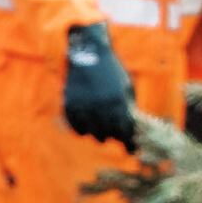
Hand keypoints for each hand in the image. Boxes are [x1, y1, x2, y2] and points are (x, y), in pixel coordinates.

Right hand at [60, 23, 141, 146]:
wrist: (88, 52)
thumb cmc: (111, 71)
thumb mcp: (126, 87)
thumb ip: (127, 108)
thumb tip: (130, 130)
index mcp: (118, 102)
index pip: (125, 131)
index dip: (129, 143)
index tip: (131, 149)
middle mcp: (101, 106)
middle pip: (108, 135)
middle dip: (113, 136)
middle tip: (114, 133)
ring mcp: (84, 106)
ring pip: (91, 134)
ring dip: (97, 133)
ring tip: (100, 128)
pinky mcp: (70, 105)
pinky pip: (76, 127)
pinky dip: (82, 129)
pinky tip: (87, 126)